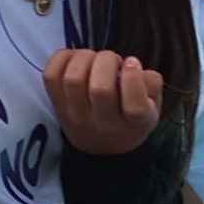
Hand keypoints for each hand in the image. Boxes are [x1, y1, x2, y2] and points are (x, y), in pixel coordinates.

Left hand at [47, 46, 165, 154]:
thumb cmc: (129, 116)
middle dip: (107, 61)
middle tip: (112, 59)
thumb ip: (151, 84)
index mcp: (134, 124)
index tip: (132, 63)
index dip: (133, 79)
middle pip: (100, 89)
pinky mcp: (57, 107)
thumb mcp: (152, 105)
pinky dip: (63, 58)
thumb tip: (132, 64)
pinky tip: (76, 58)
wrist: (102, 145)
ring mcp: (76, 118)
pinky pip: (51, 76)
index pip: (135, 107)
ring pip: (73, 80)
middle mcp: (104, 125)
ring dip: (85, 57)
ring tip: (94, 58)